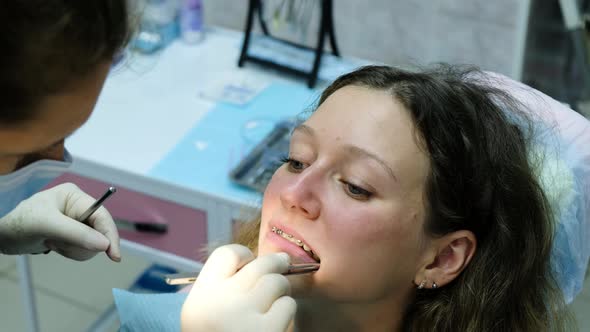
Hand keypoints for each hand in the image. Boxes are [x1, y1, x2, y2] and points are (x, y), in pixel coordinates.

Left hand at [0, 183, 120, 260]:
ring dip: (73, 249)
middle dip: (81, 244)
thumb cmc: (20, 223)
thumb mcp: (47, 225)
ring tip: (52, 243)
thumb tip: (104, 245)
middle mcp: (78, 207)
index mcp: (75, 196)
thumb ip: (76, 233)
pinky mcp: (71, 235)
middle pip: (99, 232)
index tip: (113, 255)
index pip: (102, 216)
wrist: (2, 236)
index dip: (110, 235)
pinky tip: (53, 246)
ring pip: (92, 243)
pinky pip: (82, 249)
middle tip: (59, 244)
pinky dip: (70, 252)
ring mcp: (75, 222)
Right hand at [181, 244, 294, 331]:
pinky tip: (278, 323)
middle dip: (276, 263)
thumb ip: (221, 291)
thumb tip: (257, 264)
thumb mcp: (204, 316)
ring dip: (282, 289)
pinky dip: (286, 311)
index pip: (226, 254)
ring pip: (277, 282)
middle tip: (284, 264)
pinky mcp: (266, 331)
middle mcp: (220, 302)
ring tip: (277, 301)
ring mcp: (244, 316)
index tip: (250, 263)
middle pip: (259, 265)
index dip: (243, 255)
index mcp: (200, 298)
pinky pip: (287, 305)